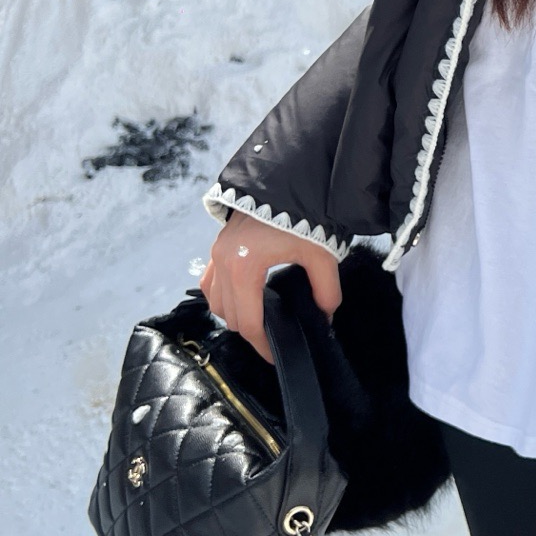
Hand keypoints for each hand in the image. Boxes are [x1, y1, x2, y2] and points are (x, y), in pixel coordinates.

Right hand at [199, 213, 341, 363]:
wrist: (288, 180)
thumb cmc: (304, 215)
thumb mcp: (321, 256)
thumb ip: (326, 291)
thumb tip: (325, 318)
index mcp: (244, 266)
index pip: (248, 322)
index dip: (263, 345)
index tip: (277, 355)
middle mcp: (223, 261)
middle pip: (229, 315)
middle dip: (250, 331)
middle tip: (274, 339)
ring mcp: (216, 252)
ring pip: (215, 301)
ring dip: (234, 315)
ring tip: (260, 320)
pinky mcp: (217, 245)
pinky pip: (210, 282)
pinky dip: (222, 295)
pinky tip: (242, 298)